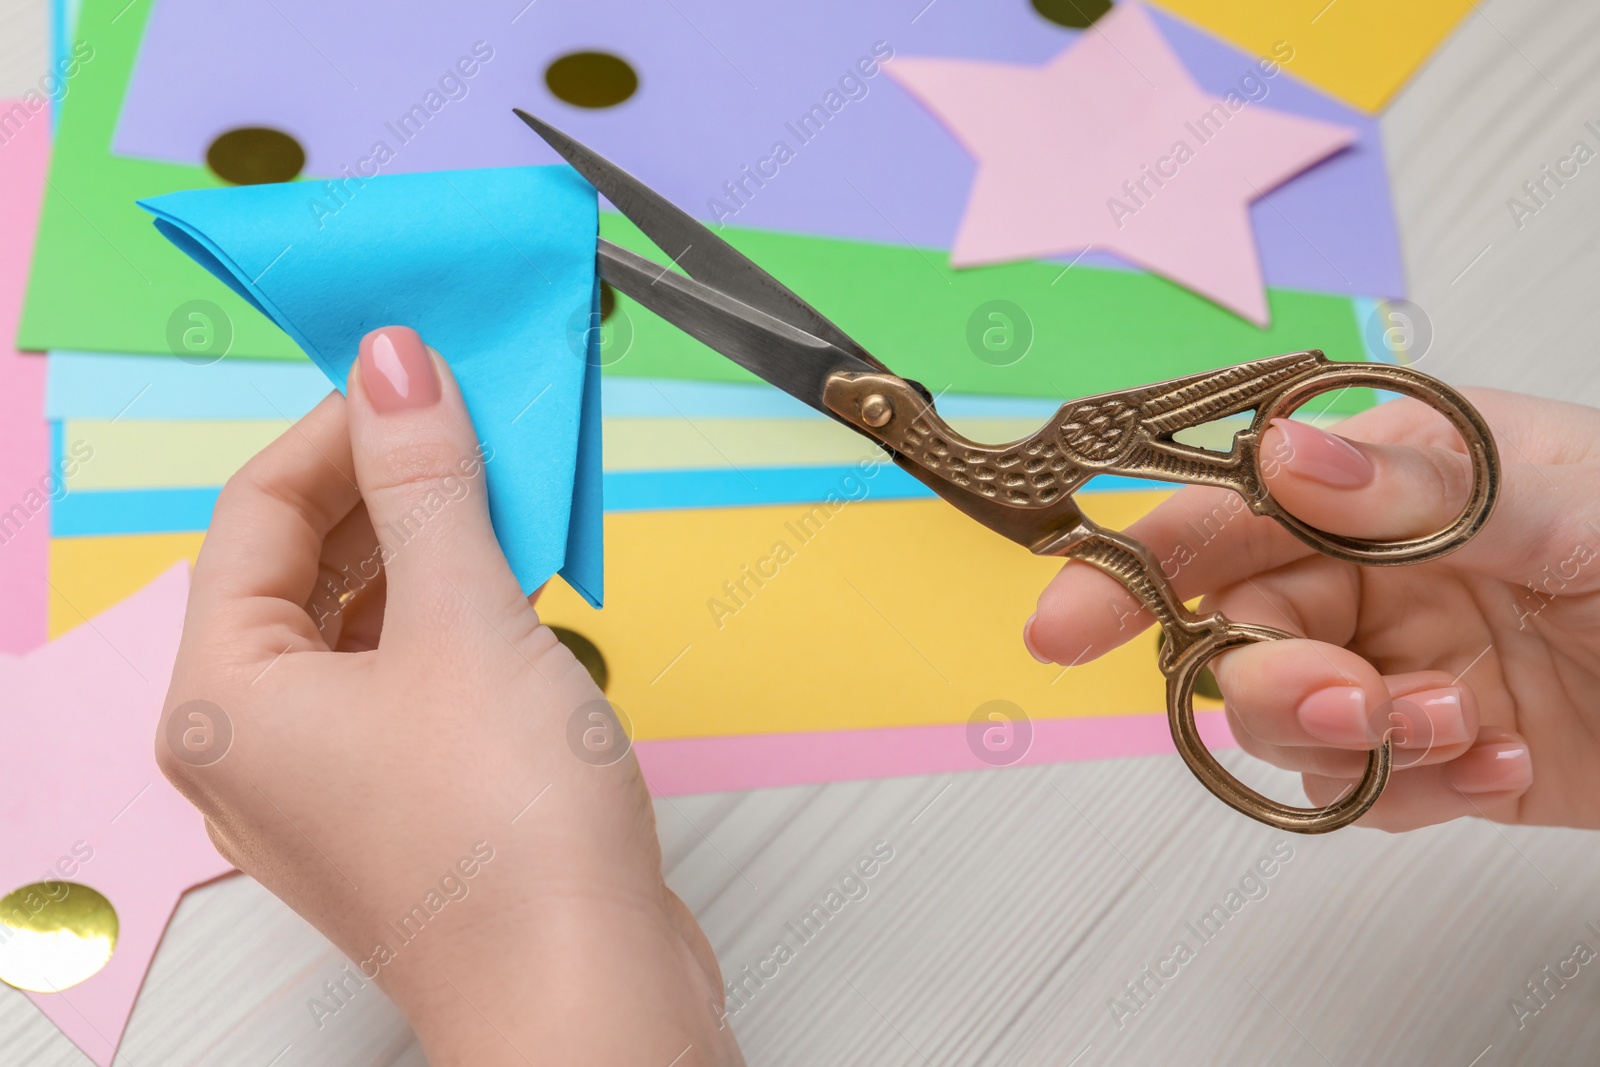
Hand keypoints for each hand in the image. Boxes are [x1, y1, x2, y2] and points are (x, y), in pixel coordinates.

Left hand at [157, 326, 742, 1064]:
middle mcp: (257, 745)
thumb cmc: (509, 837)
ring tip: (509, 490)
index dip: (342, 428)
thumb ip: (427, 482)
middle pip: (305, 564)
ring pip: (364, 619)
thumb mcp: (467, 620)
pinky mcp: (402, 800)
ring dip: (433, 545)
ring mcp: (330, 780)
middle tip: (476, 422)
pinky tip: (518, 583)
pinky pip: (407, 673)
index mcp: (225, 700)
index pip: (258, 512)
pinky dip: (455, 614)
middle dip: (392, 483)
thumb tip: (394, 366)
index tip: (423, 375)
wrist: (589, 993)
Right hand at [1025, 388, 1599, 831]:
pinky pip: (1360, 789)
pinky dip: (1413, 788)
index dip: (1132, 564)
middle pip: (1231, 635)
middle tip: (1335, 696)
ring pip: (1281, 723)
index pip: (1220, 514)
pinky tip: (1492, 760)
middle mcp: (1370, 573)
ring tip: (1445, 726)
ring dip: (1347, 738)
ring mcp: (1397, 663)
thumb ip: (1412, 479)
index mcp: (1381, 481)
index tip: (1068, 622)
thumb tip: (1284, 453)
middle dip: (1264, 677)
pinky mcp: (1436, 751)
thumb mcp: (1559, 490)